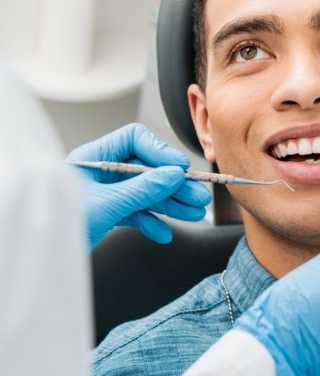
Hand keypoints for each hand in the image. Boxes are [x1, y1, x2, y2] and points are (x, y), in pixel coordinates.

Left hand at [66, 123, 211, 249]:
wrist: (43, 260)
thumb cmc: (58, 226)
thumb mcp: (106, 204)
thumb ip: (142, 189)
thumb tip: (173, 175)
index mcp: (94, 157)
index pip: (135, 140)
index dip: (160, 151)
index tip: (179, 168)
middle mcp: (102, 172)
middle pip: (146, 169)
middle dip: (173, 184)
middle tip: (196, 195)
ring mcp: (106, 192)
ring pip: (145, 192)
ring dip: (170, 204)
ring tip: (192, 212)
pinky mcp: (108, 212)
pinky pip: (136, 212)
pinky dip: (151, 222)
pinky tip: (163, 233)